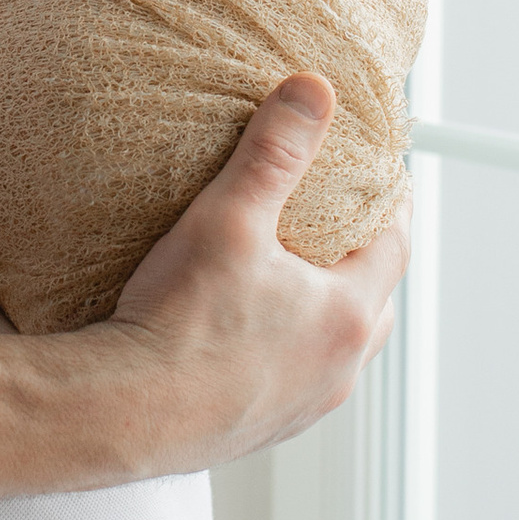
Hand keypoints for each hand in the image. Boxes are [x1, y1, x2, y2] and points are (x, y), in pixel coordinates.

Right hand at [106, 74, 407, 469]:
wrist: (122, 414)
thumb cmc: (177, 325)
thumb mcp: (228, 218)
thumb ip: (274, 152)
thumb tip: (313, 91)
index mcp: (346, 315)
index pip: (396, 246)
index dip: (392, 205)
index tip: (382, 179)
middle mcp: (337, 367)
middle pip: (375, 301)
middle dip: (363, 260)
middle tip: (339, 225)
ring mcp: (303, 405)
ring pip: (336, 347)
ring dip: (325, 312)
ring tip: (291, 279)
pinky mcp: (263, 428)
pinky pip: (294, 380)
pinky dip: (288, 351)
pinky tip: (246, 332)